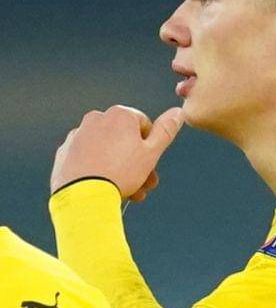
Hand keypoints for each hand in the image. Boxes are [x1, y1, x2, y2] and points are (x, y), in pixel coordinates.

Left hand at [51, 105, 184, 200]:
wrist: (84, 196)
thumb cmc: (121, 173)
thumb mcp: (152, 152)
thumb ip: (166, 130)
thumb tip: (178, 111)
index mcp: (119, 115)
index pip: (144, 125)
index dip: (151, 147)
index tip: (151, 165)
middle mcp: (96, 119)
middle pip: (124, 139)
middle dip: (136, 163)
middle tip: (144, 186)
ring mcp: (78, 135)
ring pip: (106, 150)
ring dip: (119, 168)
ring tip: (126, 192)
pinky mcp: (65, 152)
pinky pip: (87, 158)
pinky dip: (96, 169)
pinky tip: (103, 186)